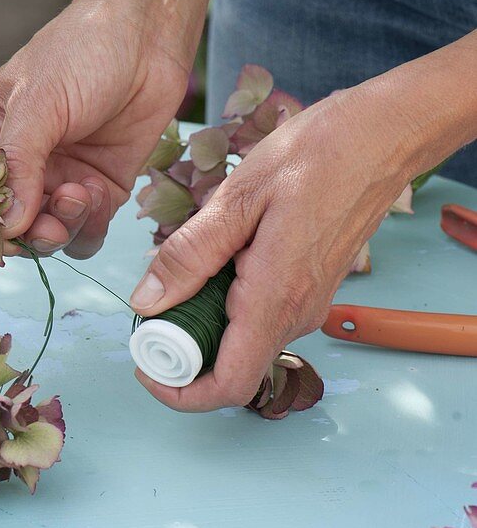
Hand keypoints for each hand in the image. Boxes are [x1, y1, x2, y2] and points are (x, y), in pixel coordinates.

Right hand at [0, 0, 227, 257]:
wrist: (148, 33)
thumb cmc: (81, 50)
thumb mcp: (37, 103)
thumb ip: (19, 165)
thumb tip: (7, 226)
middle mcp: (13, 165)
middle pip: (3, 226)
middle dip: (26, 232)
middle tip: (49, 224)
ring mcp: (54, 180)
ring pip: (44, 237)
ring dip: (61, 228)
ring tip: (81, 193)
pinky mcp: (95, 190)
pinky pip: (84, 233)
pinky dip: (90, 226)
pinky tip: (99, 190)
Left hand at [129, 85, 446, 410]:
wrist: (383, 136)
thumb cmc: (316, 156)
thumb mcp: (237, 198)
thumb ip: (189, 255)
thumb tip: (146, 302)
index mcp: (275, 300)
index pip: (228, 386)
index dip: (180, 391)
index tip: (144, 365)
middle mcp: (296, 315)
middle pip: (229, 368)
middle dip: (180, 351)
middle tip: (149, 308)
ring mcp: (307, 305)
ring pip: (242, 342)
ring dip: (201, 324)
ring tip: (178, 275)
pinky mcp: (310, 290)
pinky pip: (258, 317)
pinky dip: (223, 305)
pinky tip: (211, 261)